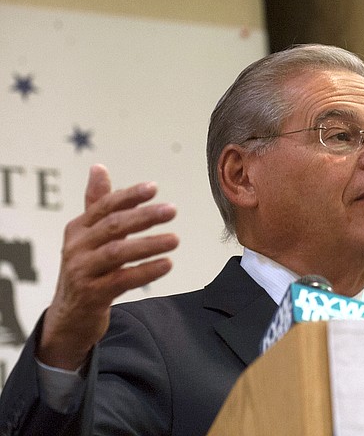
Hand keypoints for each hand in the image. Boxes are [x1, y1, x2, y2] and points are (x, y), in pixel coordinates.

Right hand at [37, 164, 178, 369]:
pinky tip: (167, 264)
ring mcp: (82, 272)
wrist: (69, 316)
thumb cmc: (85, 268)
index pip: (104, 206)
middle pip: (112, 226)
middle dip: (143, 216)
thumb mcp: (88, 236)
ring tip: (175, 239)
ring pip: (117, 253)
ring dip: (148, 244)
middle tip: (172, 210)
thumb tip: (98, 166)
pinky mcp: (92, 295)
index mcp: (78, 229)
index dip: (129, 196)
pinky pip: (122, 280)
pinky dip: (145, 271)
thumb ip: (97, 203)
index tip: (154, 187)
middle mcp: (76, 248)